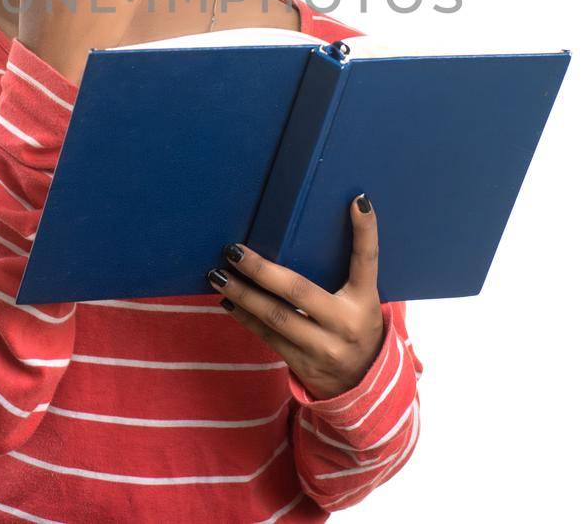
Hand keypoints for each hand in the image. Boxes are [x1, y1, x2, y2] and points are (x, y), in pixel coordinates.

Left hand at [206, 194, 385, 399]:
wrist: (364, 385)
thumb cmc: (357, 327)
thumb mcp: (362, 301)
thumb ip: (349, 274)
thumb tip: (324, 228)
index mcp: (365, 301)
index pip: (367, 260)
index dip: (365, 231)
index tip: (357, 202)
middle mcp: (346, 324)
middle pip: (298, 291)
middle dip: (261, 270)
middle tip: (234, 250)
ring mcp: (323, 348)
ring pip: (275, 317)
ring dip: (242, 294)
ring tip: (218, 275)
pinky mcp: (303, 363)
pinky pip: (268, 337)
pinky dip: (245, 317)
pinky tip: (227, 301)